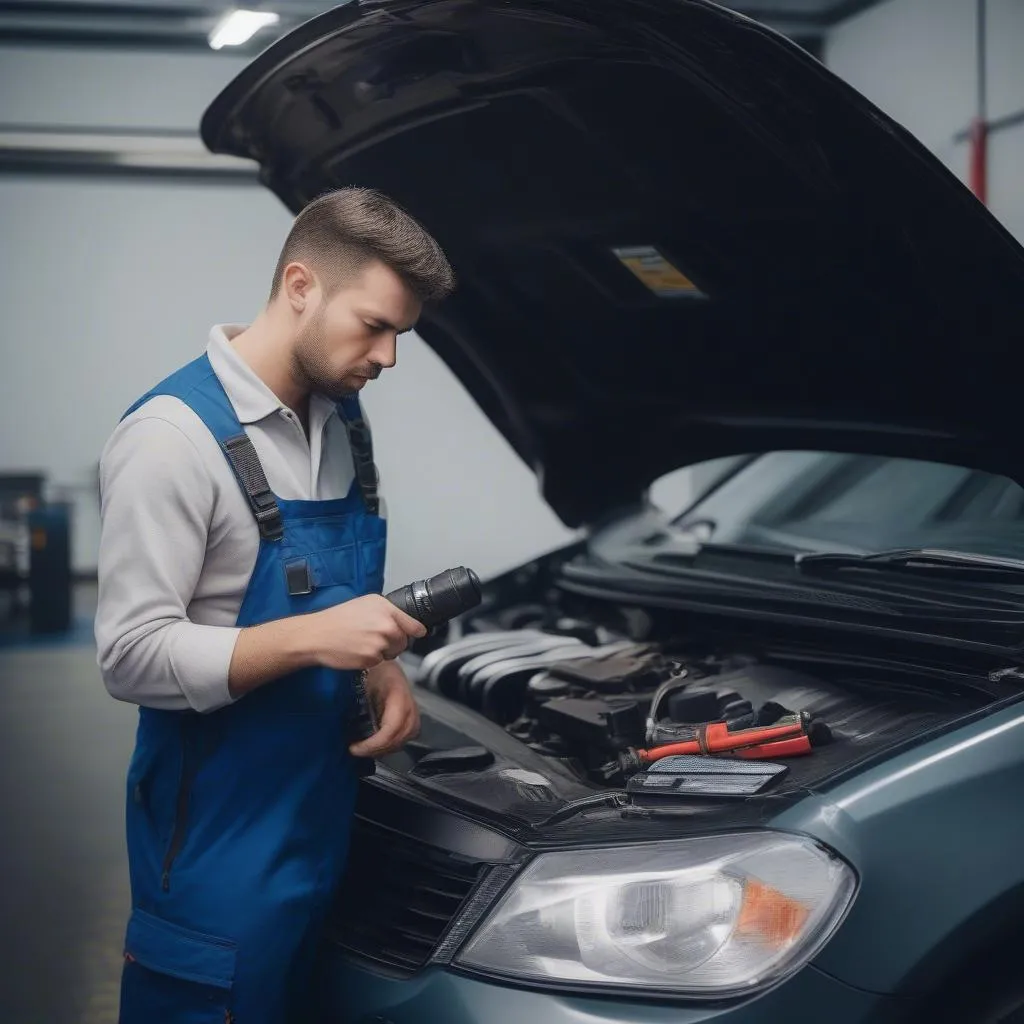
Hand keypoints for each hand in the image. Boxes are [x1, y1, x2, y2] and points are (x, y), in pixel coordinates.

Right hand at [310, 595, 425, 670]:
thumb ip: (388, 611)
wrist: (317, 635)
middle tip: (375, 638)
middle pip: (403, 641)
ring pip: (392, 653)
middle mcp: (386, 625)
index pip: (413, 625)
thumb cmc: (338, 618)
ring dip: (382, 652)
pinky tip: (357, 651)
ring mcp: (380, 643)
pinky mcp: (371, 659)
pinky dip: (371, 660)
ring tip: (363, 643)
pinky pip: (379, 662)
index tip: (418, 633)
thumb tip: (406, 623)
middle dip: (394, 643)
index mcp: (386, 609)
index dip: (416, 631)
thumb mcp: (365, 603)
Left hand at [349, 661, 420, 758]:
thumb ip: (352, 700)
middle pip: (405, 733)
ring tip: (367, 748)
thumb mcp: (356, 679)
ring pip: (410, 733)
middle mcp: (408, 697)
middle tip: (359, 750)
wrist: (375, 650)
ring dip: (388, 746)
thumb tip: (342, 725)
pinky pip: (408, 729)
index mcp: (396, 690)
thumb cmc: (365, 664)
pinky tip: (377, 742)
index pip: (393, 725)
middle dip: (382, 748)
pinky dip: (394, 740)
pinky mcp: (408, 706)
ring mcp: (411, 702)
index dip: (376, 743)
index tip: (356, 747)